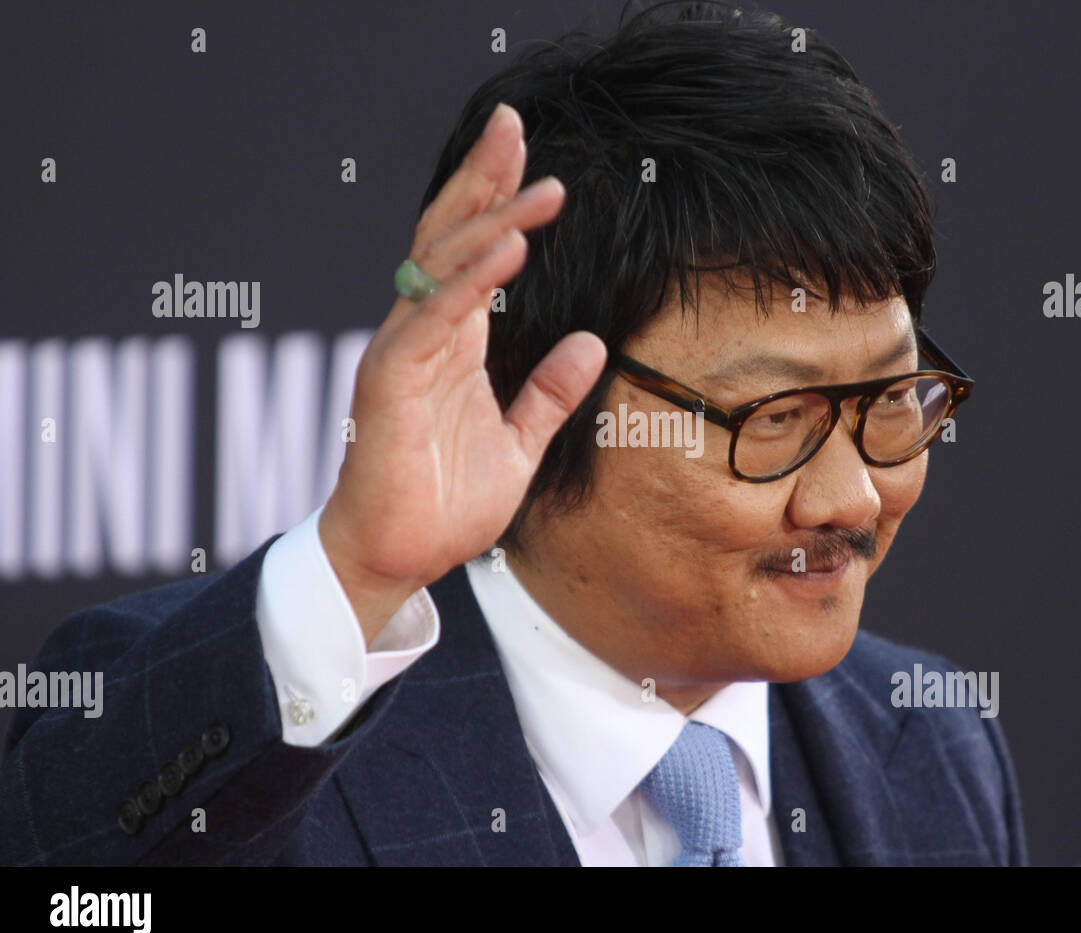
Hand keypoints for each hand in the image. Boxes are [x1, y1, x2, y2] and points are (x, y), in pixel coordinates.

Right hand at [318, 103, 606, 644]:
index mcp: (451, 344)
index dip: (496, 202)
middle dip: (482, 179)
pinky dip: (469, 282)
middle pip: (447, 237)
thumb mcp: (518, 444)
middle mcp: (421, 335)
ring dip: (490, 220)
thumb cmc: (443, 506)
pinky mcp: (390, 383)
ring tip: (539, 186)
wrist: (394, 560)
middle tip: (513, 123)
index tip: (530, 158)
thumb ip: (549, 394)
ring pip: (440, 266)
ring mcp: (401, 354)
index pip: (470, 253)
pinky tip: (508, 249)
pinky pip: (433, 320)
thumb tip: (590, 342)